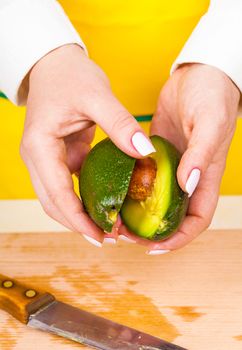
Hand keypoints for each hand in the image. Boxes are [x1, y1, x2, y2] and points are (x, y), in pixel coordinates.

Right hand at [20, 44, 154, 245]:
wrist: (54, 64)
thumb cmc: (70, 75)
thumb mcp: (97, 95)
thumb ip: (120, 124)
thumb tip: (145, 153)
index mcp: (39, 145)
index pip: (56, 193)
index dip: (78, 220)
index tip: (101, 237)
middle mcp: (36, 158)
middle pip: (53, 204)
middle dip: (80, 224)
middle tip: (110, 238)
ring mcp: (46, 159)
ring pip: (59, 199)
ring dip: (82, 215)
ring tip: (110, 228)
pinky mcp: (58, 156)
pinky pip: (69, 185)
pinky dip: (85, 199)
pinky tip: (107, 204)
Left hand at [119, 63, 239, 252]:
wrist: (200, 72)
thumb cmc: (212, 95)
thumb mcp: (209, 122)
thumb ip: (201, 154)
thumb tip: (188, 184)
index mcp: (205, 176)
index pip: (196, 219)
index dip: (179, 238)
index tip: (153, 248)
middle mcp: (188, 176)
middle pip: (172, 216)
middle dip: (152, 232)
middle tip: (124, 234)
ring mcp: (172, 165)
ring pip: (156, 200)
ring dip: (138, 213)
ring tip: (114, 217)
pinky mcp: (158, 152)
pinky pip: (145, 177)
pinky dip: (132, 188)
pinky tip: (113, 189)